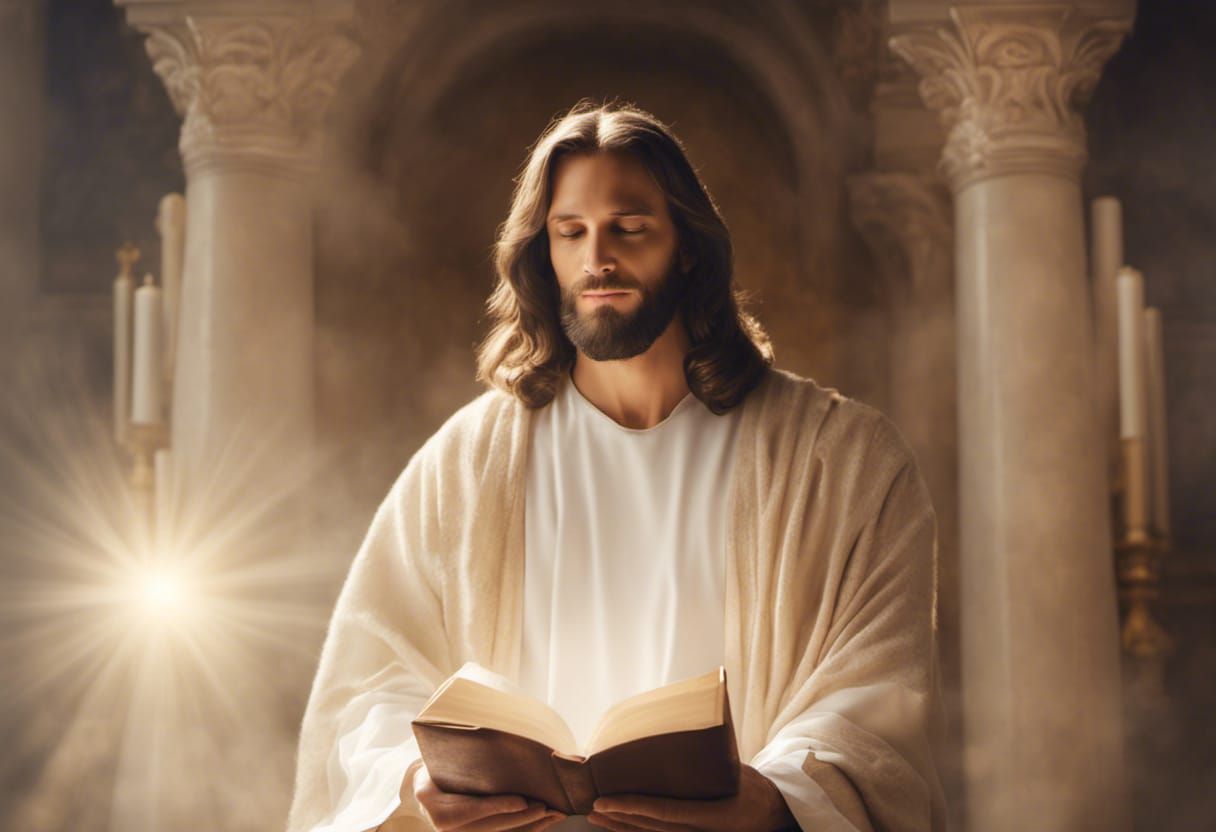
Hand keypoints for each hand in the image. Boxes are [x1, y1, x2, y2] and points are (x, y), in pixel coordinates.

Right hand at [408, 761, 567, 830]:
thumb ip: (460, 754)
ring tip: (554, 815)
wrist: (423, 787)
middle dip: (522, 818)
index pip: (472, 808)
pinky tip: (544, 822)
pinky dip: (525, 829)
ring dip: (530, 826)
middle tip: (545, 807)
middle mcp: (447, 828)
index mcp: (436, 805)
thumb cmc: (435, 766)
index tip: (521, 801)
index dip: (498, 806)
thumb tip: (487, 729)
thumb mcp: (440, 758)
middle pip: (490, 825)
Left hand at [586, 764, 795, 831]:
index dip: (633, 807)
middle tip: (593, 805)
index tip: (608, 800)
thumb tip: (697, 715)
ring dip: (620, 825)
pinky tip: (617, 823)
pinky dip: (634, 828)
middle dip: (618, 816)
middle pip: (649, 826)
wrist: (769, 813)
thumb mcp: (735, 769)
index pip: (664, 812)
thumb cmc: (751, 786)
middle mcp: (696, 830)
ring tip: (596, 814)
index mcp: (709, 815)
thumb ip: (712, 753)